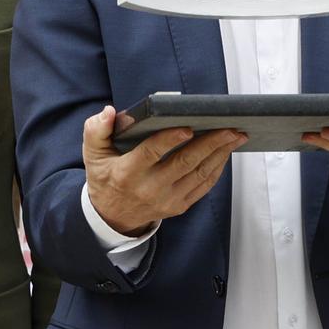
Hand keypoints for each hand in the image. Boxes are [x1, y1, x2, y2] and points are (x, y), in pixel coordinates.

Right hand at [83, 105, 242, 235]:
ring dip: (220, 154)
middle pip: (185, 163)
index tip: (188, 127)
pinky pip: (203, 186)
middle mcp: (149, 188)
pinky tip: (226, 152)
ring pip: (199, 174)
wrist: (113, 216)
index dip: (169, 140)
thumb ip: (96, 129)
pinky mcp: (179, 206)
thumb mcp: (93, 154)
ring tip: (236, 135)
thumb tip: (108, 112)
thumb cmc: (106, 176)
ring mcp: (167, 200)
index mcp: (127, 173)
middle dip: (211, 143)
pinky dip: (217, 169)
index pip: (151, 154)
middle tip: (230, 127)